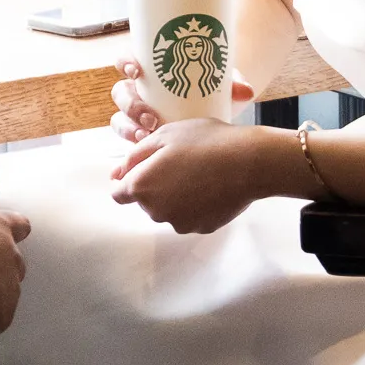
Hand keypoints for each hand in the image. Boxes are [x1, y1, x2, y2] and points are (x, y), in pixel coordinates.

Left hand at [108, 118, 269, 233]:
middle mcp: (156, 212)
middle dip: (156, 185)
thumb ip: (135, 156)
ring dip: (176, 196)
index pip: (119, 193)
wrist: (248, 162)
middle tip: (180, 161)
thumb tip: (115, 174)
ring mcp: (180, 223)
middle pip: (146, 201)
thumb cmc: (204, 142)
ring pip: (169, 210)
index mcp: (142, 187)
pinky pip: (191, 216)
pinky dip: (196, 204)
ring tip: (199, 172)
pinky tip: (212, 186)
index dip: (128, 180)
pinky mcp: (202, 229)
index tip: (146, 167)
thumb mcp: (164, 135)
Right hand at [109, 57, 255, 143]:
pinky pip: (129, 143)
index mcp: (152, 71)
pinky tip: (145, 155)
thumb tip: (246, 91)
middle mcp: (140, 92)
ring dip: (129, 129)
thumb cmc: (214, 87)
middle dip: (131, 106)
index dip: (126, 64)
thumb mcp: (221, 82)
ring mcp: (139, 116)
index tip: (138, 73)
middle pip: (121, 94)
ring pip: (120, 120)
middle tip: (151, 117)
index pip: (127, 62)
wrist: (220, 108)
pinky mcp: (144, 137)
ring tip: (147, 136)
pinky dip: (132, 149)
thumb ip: (232, 84)